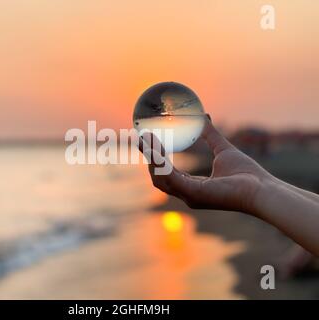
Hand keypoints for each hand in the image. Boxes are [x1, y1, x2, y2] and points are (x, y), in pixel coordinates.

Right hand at [138, 118, 272, 213]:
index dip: (155, 159)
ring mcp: (189, 196)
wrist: (263, 189)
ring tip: (146, 139)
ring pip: (160, 177)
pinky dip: (161, 162)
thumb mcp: (223, 150)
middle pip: (158, 177)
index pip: (167, 174)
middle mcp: (187, 194)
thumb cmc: (248, 176)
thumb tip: (204, 117)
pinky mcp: (194, 194)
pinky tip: (156, 148)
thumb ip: (211, 135)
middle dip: (148, 158)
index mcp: (193, 187)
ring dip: (151, 157)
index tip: (148, 142)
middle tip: (139, 138)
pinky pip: (171, 177)